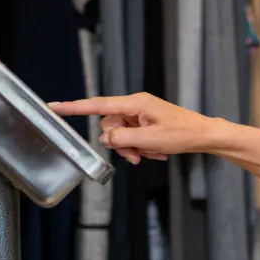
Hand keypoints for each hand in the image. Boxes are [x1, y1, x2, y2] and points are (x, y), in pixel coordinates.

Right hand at [49, 93, 217, 164]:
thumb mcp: (150, 140)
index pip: (98, 105)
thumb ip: (123, 139)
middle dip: (121, 144)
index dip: (74, 107)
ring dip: (134, 148)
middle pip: (110, 126)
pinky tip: (158, 151)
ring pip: (121, 135)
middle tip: (138, 156)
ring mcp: (141, 114)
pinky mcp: (146, 122)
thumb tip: (105, 138)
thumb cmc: (184, 133)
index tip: (55, 107)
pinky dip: (143, 147)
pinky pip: (133, 137)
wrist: (204, 135)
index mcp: (135, 103)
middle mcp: (136, 105)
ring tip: (153, 153)